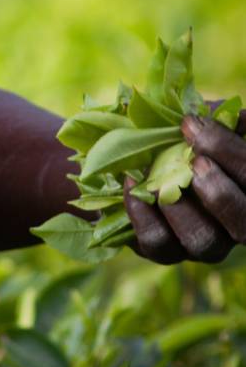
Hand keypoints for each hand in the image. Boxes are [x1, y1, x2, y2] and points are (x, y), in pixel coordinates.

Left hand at [124, 109, 245, 263]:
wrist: (141, 156)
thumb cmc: (184, 135)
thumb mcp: (204, 124)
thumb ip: (222, 119)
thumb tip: (238, 117)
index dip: (230, 152)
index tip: (195, 125)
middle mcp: (234, 225)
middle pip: (244, 224)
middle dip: (221, 192)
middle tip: (195, 162)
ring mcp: (201, 242)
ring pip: (202, 241)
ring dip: (181, 208)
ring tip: (159, 181)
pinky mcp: (164, 249)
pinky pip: (157, 243)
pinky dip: (142, 213)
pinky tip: (130, 182)